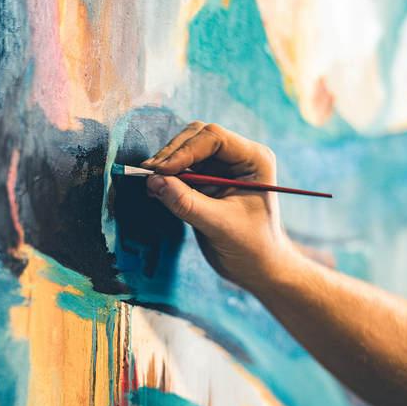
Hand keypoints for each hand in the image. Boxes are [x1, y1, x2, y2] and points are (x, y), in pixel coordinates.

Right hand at [142, 122, 295, 290]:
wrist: (257, 267)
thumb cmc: (251, 247)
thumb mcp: (219, 225)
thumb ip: (186, 202)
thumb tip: (154, 181)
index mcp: (253, 159)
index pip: (214, 138)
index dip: (184, 151)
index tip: (161, 170)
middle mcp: (238, 157)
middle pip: (197, 138)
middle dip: (172, 154)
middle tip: (149, 173)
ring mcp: (221, 168)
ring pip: (185, 151)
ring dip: (166, 165)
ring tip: (150, 183)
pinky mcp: (206, 181)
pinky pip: (181, 170)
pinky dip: (166, 177)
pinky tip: (155, 189)